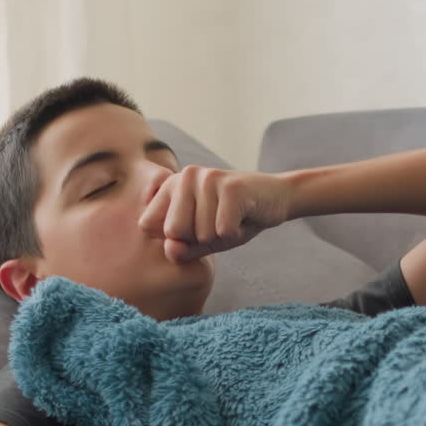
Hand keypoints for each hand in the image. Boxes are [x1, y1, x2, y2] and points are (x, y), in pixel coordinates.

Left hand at [138, 166, 291, 262]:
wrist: (277, 198)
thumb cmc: (233, 220)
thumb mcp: (203, 240)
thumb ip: (182, 248)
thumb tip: (170, 249)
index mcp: (170, 185)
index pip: (148, 225)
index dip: (172, 239)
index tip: (192, 228)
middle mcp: (185, 176)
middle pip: (173, 231)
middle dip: (197, 239)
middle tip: (216, 223)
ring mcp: (208, 178)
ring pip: (201, 234)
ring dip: (221, 236)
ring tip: (231, 218)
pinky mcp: (231, 187)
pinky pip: (223, 232)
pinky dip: (236, 233)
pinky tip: (243, 218)